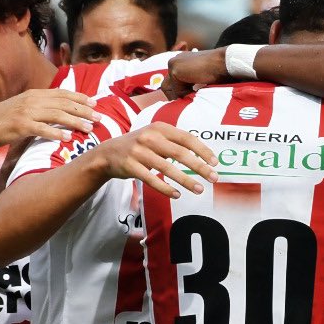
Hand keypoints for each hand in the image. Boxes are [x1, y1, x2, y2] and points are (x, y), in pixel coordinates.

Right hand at [0, 89, 96, 149]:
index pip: (62, 94)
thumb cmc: (2, 120)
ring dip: (75, 122)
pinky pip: (42, 129)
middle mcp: (32, 100)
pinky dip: (56, 132)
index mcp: (34, 95)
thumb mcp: (23, 108)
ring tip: (89, 129)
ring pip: (57, 115)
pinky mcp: (20, 126)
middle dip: (84, 110)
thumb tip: (58, 111)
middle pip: (64, 103)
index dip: (80, 98)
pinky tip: (68, 138)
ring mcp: (26, 112)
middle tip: (99, 118)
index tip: (95, 104)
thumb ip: (39, 107)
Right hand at [91, 122, 217, 198]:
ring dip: (185, 180)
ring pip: (167, 168)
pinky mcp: (131, 166)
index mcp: (160, 128)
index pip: (187, 138)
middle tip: (214, 178)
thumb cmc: (139, 146)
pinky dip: (166, 188)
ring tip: (199, 189)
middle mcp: (149, 137)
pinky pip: (152, 179)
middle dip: (199, 167)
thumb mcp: (155, 136)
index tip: (215, 162)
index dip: (203, 150)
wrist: (108, 153)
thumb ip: (175, 142)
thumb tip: (202, 155)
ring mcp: (139, 151)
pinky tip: (177, 194)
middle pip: (180, 153)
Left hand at [164, 49, 230, 98]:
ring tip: (194, 95)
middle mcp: (175, 61)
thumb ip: (190, 84)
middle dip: (176, 96)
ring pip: (169, 89)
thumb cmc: (218, 72)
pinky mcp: (175, 70)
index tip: (187, 100)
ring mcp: (173, 64)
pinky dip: (185, 94)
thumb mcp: (200, 79)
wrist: (223, 63)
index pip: (171, 83)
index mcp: (181, 62)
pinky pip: (176, 90)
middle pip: (166, 86)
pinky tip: (197, 89)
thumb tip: (182, 101)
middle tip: (186, 102)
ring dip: (181, 96)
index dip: (178, 94)